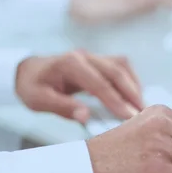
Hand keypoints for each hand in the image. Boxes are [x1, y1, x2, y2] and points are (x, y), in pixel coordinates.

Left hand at [16, 50, 143, 122]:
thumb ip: (63, 107)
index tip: (128, 117)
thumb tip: (86, 117)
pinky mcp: (99, 60)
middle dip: (131, 92)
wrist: (29, 71)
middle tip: (142, 113)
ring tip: (141, 105)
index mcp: (70, 63)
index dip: (116, 101)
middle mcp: (85, 56)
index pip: (99, 83)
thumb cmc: (33, 86)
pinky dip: (130, 80)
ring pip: (121, 66)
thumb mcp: (39, 100)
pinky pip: (120, 67)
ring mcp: (93, 56)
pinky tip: (133, 96)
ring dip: (133, 85)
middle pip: (116, 71)